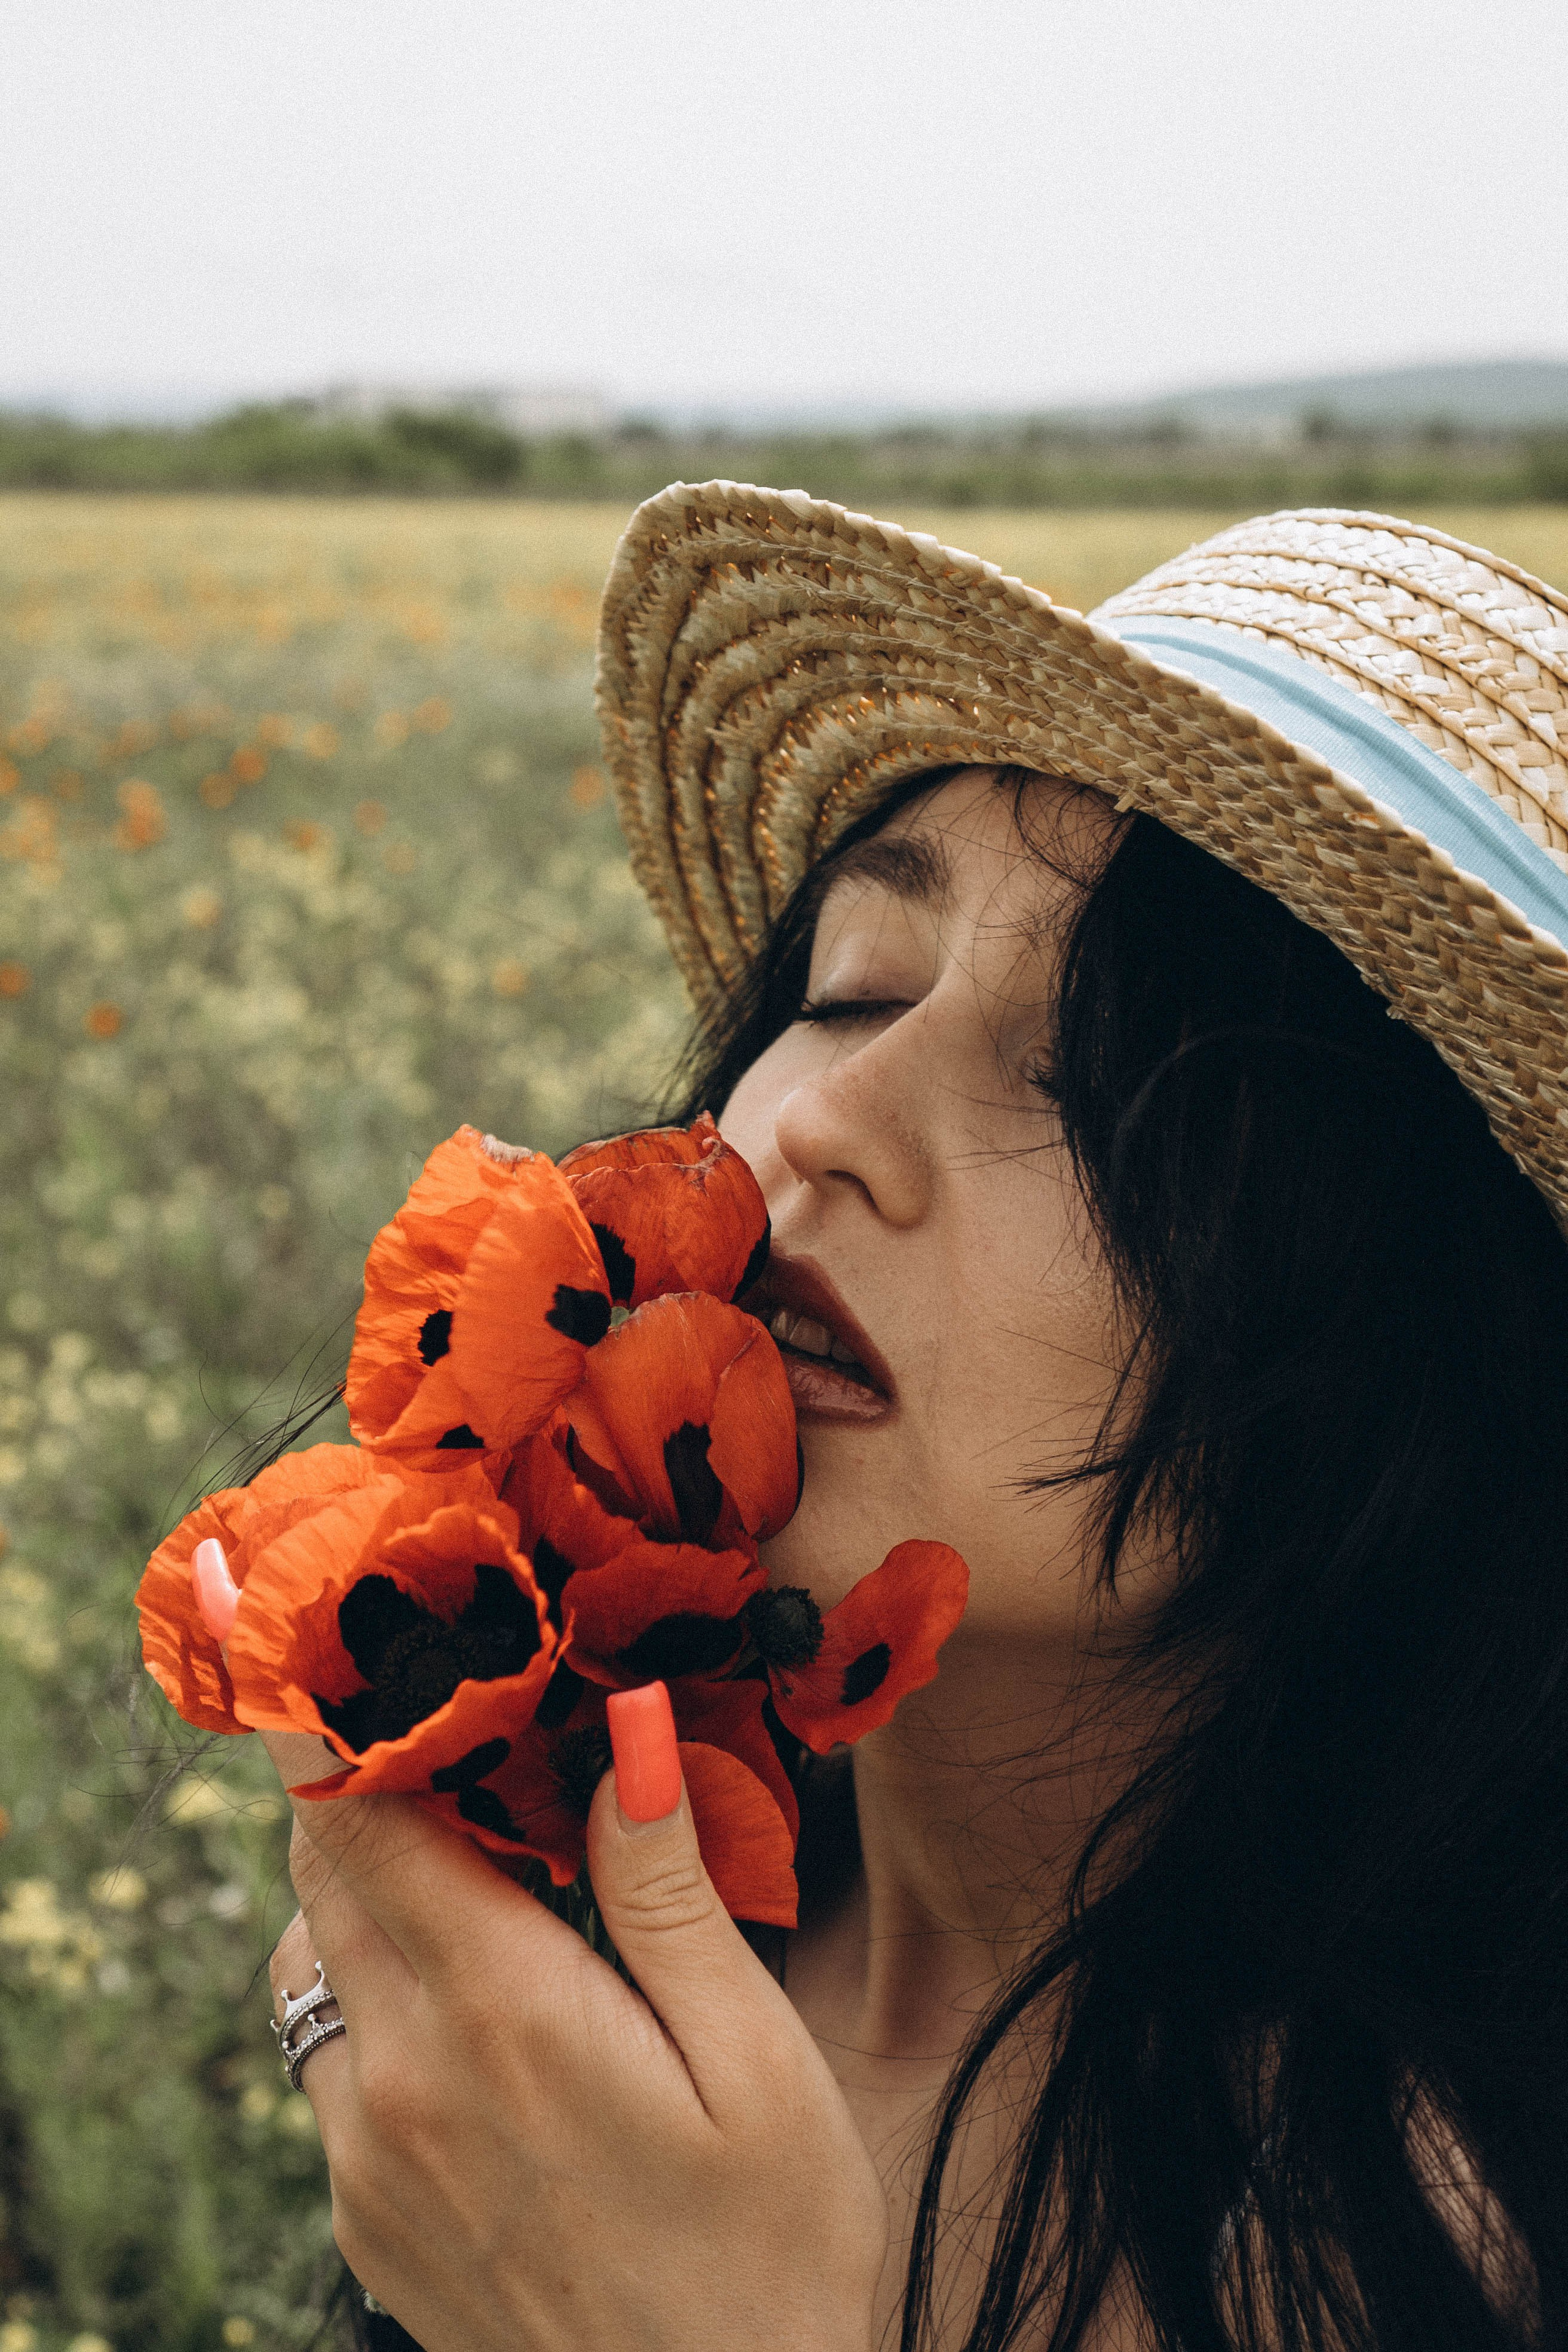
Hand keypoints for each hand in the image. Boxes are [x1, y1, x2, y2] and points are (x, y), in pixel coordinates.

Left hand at [262, 1710, 886, 2351]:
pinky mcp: (367, 2222)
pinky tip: (478, 2003)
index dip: (347, 1718)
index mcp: (499, 2017)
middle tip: (441, 1718)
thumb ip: (665, 1885)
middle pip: (321, 1872)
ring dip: (367, 1889)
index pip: (359, 1819)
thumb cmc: (772, 2251)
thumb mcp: (753, 2056)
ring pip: (313, 1963)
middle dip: (363, 1780)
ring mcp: (370, 2161)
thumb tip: (623, 1721)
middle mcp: (401, 2083)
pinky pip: (334, 2061)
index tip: (367, 1635)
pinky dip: (376, 1995)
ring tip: (476, 1861)